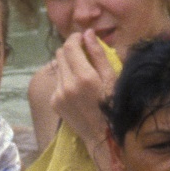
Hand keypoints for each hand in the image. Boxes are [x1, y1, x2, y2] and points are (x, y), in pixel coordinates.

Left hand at [50, 30, 117, 148]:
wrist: (103, 137)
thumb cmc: (115, 106)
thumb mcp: (112, 79)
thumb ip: (99, 54)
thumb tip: (88, 33)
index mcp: (84, 77)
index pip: (70, 46)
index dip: (75, 38)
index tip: (83, 38)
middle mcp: (68, 85)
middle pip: (60, 54)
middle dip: (71, 50)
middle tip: (84, 54)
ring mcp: (58, 94)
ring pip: (58, 67)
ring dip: (68, 64)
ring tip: (82, 73)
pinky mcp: (54, 102)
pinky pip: (57, 81)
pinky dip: (65, 79)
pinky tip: (77, 89)